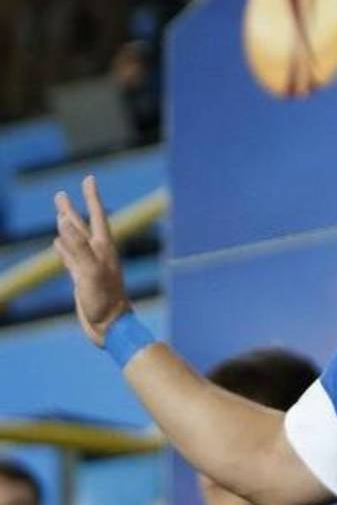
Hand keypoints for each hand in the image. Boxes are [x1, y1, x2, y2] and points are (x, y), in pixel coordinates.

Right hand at [53, 176, 131, 346]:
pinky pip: (70, 258)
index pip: (96, 215)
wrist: (111, 325)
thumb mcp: (90, 270)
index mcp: (103, 247)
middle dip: (73, 208)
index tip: (89, 179)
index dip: (92, 197)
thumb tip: (64, 222)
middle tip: (61, 193)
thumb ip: (77, 247)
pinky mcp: (82, 279)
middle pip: (82, 225)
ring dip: (67, 227)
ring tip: (58, 213)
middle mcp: (97, 253)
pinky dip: (63, 249)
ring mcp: (89, 265)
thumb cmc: (105, 299)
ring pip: (74, 240)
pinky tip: (57, 243)